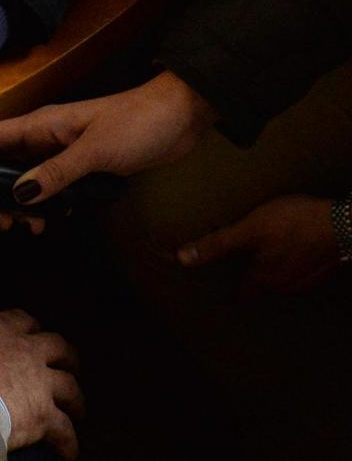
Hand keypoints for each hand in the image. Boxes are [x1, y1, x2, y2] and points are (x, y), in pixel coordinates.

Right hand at [0, 71, 216, 207]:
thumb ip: (56, 173)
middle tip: (4, 222)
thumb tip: (18, 195)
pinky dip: (50, 200)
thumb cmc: (136, 125)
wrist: (181, 116)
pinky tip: (56, 216)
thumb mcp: (93, 152)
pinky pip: (56, 182)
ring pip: (31, 175)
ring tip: (31, 227)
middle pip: (6, 162)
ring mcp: (68, 149)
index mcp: (43, 125)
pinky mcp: (87, 162)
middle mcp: (49, 136)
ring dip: (26, 200)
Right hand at [0, 309, 83, 458]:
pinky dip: (69, 442)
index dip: (29, 326)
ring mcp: (38, 384)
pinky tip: (68, 451)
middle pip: (59, 347)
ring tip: (76, 409)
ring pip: (71, 387)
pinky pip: (66, 431)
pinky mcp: (44, 417)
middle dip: (66, 357)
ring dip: (76, 399)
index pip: (21, 319)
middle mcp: (24, 351)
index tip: (31, 333)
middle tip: (67, 365)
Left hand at [177, 195, 340, 296]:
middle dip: (253, 279)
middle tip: (243, 267)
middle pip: (263, 287)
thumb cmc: (295, 223)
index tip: (223, 297)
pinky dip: (294, 263)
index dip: (232, 295)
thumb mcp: (249, 229)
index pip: (243, 296)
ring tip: (267, 255)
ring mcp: (308, 279)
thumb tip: (182, 259)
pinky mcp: (323, 268)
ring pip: (283, 280)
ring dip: (276, 271)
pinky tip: (292, 248)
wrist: (344, 222)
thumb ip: (217, 245)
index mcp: (265, 278)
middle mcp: (286, 286)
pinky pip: (302, 271)